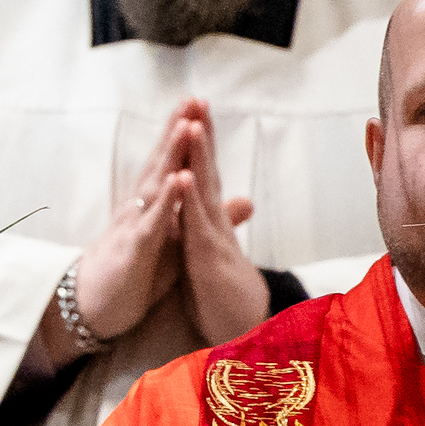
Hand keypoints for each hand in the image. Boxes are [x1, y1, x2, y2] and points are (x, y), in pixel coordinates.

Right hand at [35, 101, 196, 368]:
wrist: (96, 305)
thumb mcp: (180, 241)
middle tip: (192, 99)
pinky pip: (151, 222)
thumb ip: (209, 217)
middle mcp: (140, 206)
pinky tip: (178, 181)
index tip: (199, 103)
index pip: (171, 162)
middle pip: (161, 161)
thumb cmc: (137, 270)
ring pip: (154, 184)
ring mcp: (135, 224)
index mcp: (153, 203)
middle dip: (176, 130)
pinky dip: (165, 201)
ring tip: (186, 127)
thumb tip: (246, 200)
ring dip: (170, 155)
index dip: (184, 134)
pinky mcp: (133, 249)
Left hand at [174, 100, 270, 345]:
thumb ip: (217, 220)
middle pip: (207, 170)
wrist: (239, 327)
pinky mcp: (208, 258)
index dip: (198, 140)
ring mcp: (214, 236)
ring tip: (194, 124)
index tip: (191, 107)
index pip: (203, 171)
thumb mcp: (215, 247)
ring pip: (205, 191)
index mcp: (208, 217)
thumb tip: (220, 197)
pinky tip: (184, 177)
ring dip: (199, 157)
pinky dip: (191, 200)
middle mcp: (214, 220)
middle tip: (197, 98)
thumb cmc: (223, 286)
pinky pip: (197, 225)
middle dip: (202, 134)